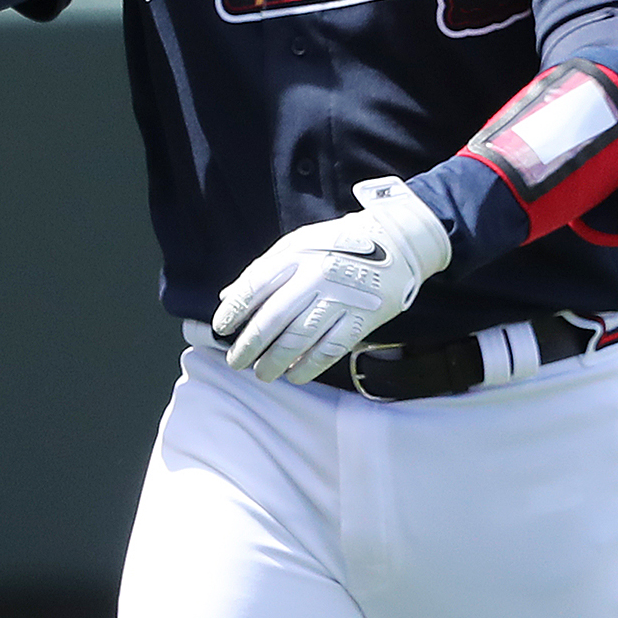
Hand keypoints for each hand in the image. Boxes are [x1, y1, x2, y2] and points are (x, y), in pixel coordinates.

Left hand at [211, 178, 452, 383]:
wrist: (397, 242)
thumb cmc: (337, 244)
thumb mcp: (297, 245)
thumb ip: (262, 269)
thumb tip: (226, 296)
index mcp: (295, 256)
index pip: (255, 286)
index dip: (234, 310)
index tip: (221, 329)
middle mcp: (316, 277)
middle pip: (274, 319)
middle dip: (250, 345)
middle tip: (236, 362)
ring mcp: (341, 298)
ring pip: (300, 338)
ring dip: (276, 361)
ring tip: (262, 374)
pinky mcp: (364, 317)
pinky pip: (331, 348)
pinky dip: (310, 366)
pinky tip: (296, 375)